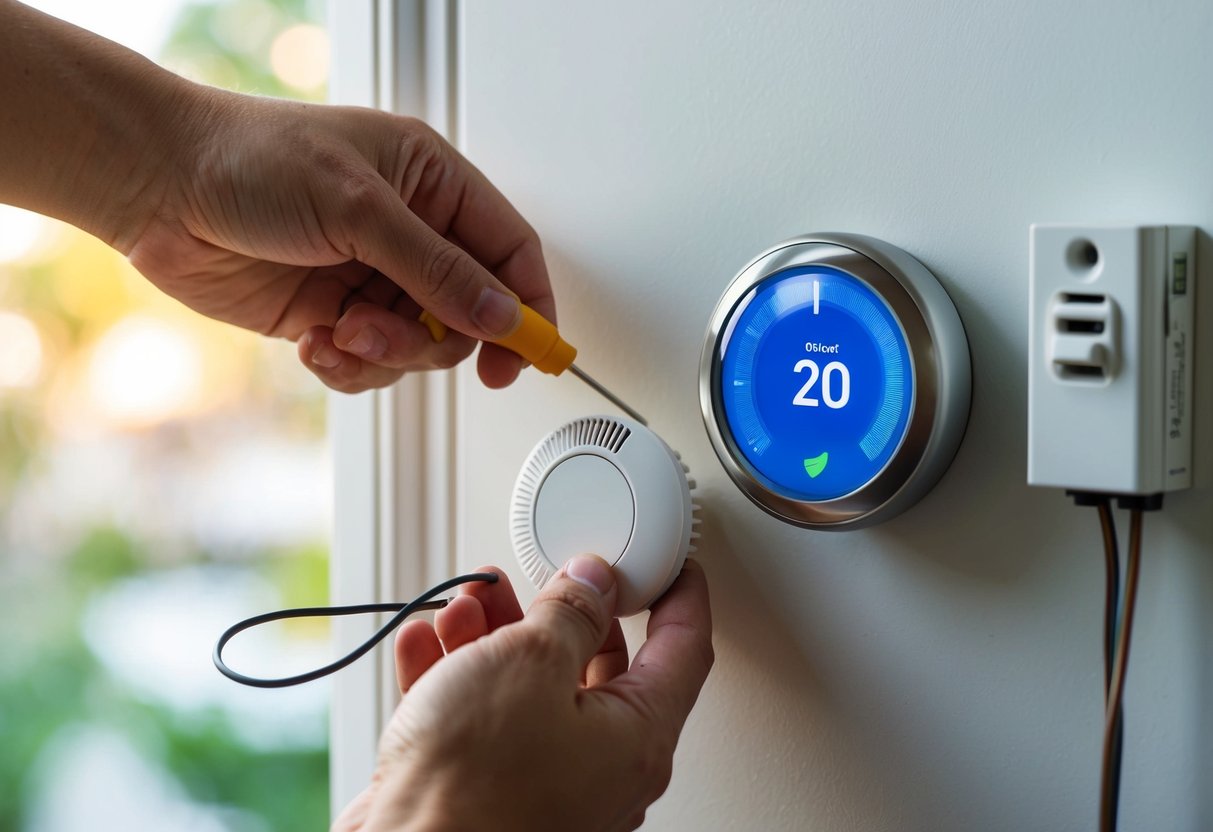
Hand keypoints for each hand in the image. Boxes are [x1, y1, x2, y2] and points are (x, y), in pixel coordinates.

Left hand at [0, 1, 552, 392]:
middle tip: (387, 333)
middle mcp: (409, 232)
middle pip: (468, 312)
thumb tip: (502, 315)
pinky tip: (314, 342)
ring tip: (341, 333)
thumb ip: (437, 269)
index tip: (527, 356)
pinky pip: (371, 363)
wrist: (156, 186)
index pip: (509, 251)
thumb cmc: (249, 161)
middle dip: (432, 337)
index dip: (528, 306)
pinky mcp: (333, 314)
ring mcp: (371, 276)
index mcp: (432, 183)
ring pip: (420, 345)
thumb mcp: (358, 208)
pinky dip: (348, 366)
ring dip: (384, 354)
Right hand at [332, 557, 713, 831]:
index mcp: (636, 739)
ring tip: (467, 605)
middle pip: (596, 665)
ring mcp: (544, 782)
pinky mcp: (489, 790)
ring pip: (531, 686)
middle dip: (558, 610)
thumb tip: (591, 582)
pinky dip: (458, 674)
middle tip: (538, 578)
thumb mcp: (530, 662)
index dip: (680, 597)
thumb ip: (570, 611)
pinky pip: (484, 718)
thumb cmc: (472, 786)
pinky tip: (428, 644)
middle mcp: (600, 768)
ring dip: (497, 635)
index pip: (684, 650)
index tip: (671, 564)